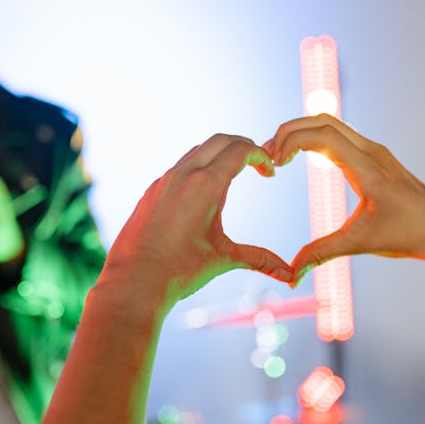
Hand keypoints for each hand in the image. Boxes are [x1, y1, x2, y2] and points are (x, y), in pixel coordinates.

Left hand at [101, 133, 292, 307]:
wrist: (134, 283)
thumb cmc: (180, 271)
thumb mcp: (224, 259)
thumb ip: (260, 259)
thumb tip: (290, 275)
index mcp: (206, 185)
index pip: (240, 150)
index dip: (261, 156)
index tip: (271, 172)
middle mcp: (183, 175)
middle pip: (220, 140)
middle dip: (243, 146)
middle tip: (258, 163)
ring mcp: (164, 181)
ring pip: (197, 151)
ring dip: (219, 154)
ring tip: (233, 173)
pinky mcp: (151, 192)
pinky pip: (178, 168)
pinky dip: (198, 167)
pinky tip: (203, 191)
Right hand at [265, 114, 424, 281]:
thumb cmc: (406, 234)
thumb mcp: (359, 243)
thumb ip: (321, 253)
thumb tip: (292, 274)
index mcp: (367, 168)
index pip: (323, 135)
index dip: (293, 141)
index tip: (275, 162)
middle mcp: (371, 152)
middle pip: (322, 121)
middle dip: (289, 131)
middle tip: (267, 154)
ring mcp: (374, 151)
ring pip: (331, 124)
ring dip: (302, 132)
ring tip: (278, 155)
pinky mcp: (375, 156)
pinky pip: (340, 136)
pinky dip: (315, 139)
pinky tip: (301, 157)